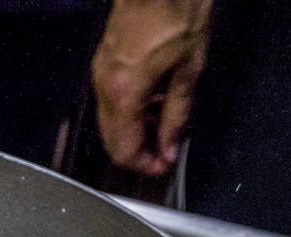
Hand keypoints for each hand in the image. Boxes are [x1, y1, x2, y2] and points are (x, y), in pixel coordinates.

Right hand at [92, 0, 211, 176]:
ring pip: (111, 122)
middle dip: (138, 152)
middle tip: (165, 153)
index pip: (124, 150)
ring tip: (166, 125)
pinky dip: (130, 112)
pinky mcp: (104, 63)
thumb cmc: (175, 10)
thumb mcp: (189, 68)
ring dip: (135, 131)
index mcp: (124, 94)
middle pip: (112, 141)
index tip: (165, 167)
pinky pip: (112, 101)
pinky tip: (155, 102)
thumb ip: (178, 114)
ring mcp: (101, 74)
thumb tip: (171, 146)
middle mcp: (104, 88)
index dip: (145, 165)